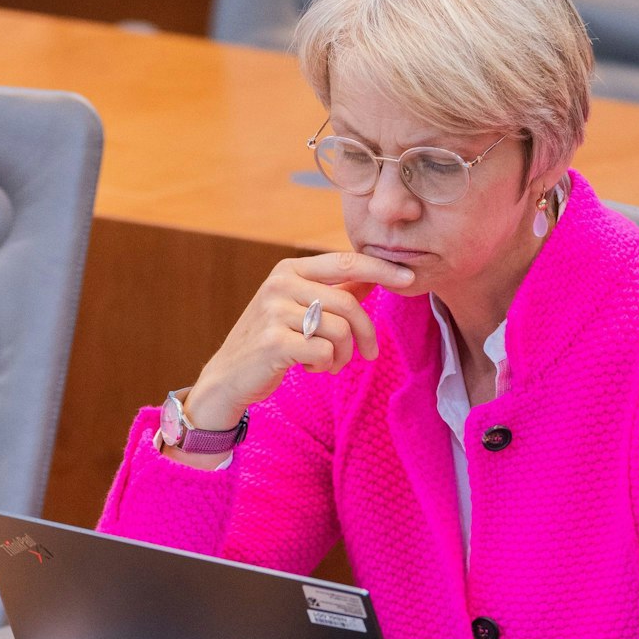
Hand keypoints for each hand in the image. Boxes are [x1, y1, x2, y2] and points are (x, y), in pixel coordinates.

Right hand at [182, 250, 412, 435]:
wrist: (228, 377)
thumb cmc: (269, 342)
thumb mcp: (299, 310)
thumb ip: (334, 292)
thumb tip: (373, 278)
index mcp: (289, 270)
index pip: (345, 261)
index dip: (381, 269)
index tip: (410, 278)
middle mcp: (280, 284)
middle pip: (347, 303)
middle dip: (365, 333)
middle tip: (369, 354)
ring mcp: (274, 312)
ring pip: (338, 330)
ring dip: (341, 355)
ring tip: (327, 363)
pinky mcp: (273, 341)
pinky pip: (324, 351)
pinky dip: (324, 365)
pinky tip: (309, 368)